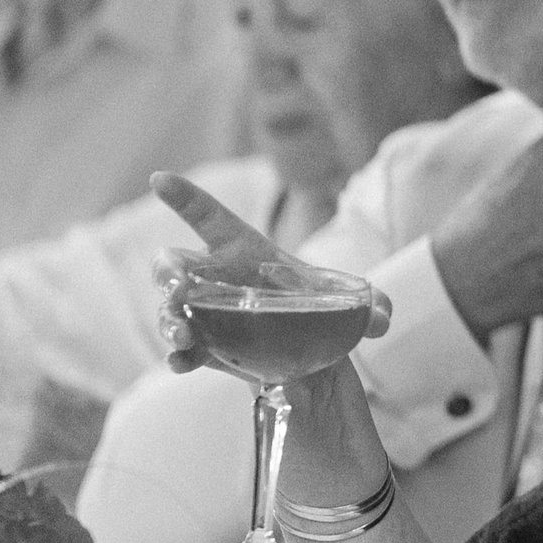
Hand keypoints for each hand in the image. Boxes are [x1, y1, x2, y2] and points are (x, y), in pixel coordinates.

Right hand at [151, 172, 393, 378]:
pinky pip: (183, 351)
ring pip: (172, 309)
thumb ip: (371, 304)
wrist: (312, 353)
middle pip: (174, 265)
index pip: (208, 216)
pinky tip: (182, 363)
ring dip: (169, 320)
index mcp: (242, 249)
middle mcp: (216, 278)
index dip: (184, 196)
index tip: (158, 179)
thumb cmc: (317, 308)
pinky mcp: (209, 349)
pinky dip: (179, 357)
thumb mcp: (347, 300)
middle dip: (166, 272)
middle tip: (176, 288)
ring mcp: (206, 314)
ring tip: (181, 335)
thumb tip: (384, 319)